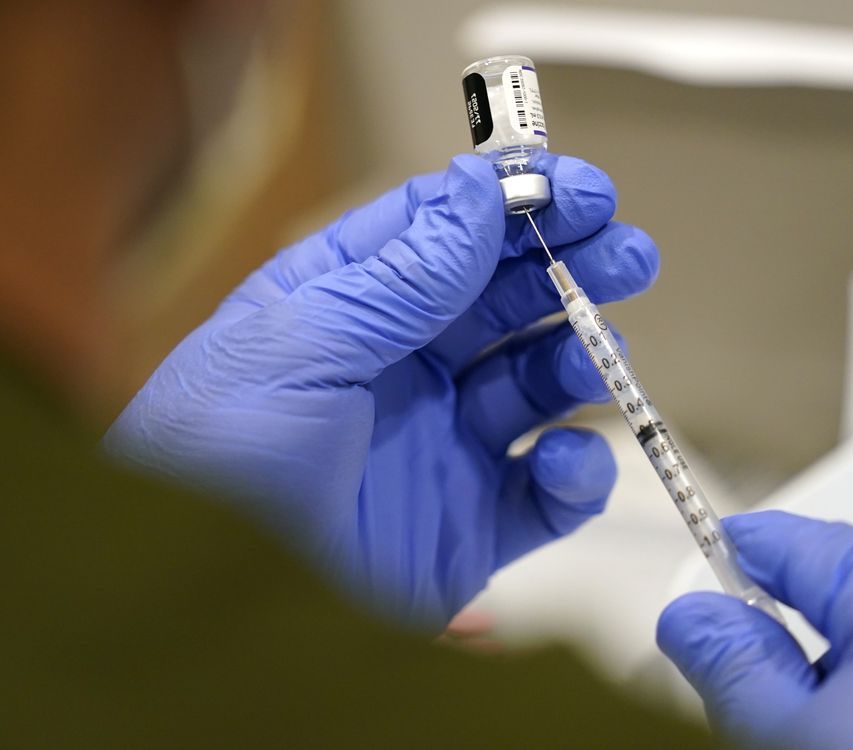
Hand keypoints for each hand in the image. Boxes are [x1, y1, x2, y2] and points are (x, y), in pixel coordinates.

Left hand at [104, 154, 659, 627]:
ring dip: (580, 360)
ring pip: (538, 384)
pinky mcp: (473, 524)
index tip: (582, 191)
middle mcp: (404, 368)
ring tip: (598, 354)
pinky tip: (561, 460)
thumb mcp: (296, 348)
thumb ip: (398, 277)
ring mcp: (443, 443)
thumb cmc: (215, 462)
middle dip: (571, 271)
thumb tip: (478, 191)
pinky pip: (547, 491)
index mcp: (350, 309)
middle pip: (506, 300)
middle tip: (626, 255)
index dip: (517, 205)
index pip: (448, 235)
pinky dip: (573, 474)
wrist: (208, 609)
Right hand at [657, 511, 852, 749]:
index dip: (739, 547)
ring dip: (825, 671)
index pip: (804, 544)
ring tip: (802, 731)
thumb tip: (691, 615)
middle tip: (736, 672)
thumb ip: (730, 664)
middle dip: (782, 624)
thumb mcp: (788, 743)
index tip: (699, 553)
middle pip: (844, 592)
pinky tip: (850, 739)